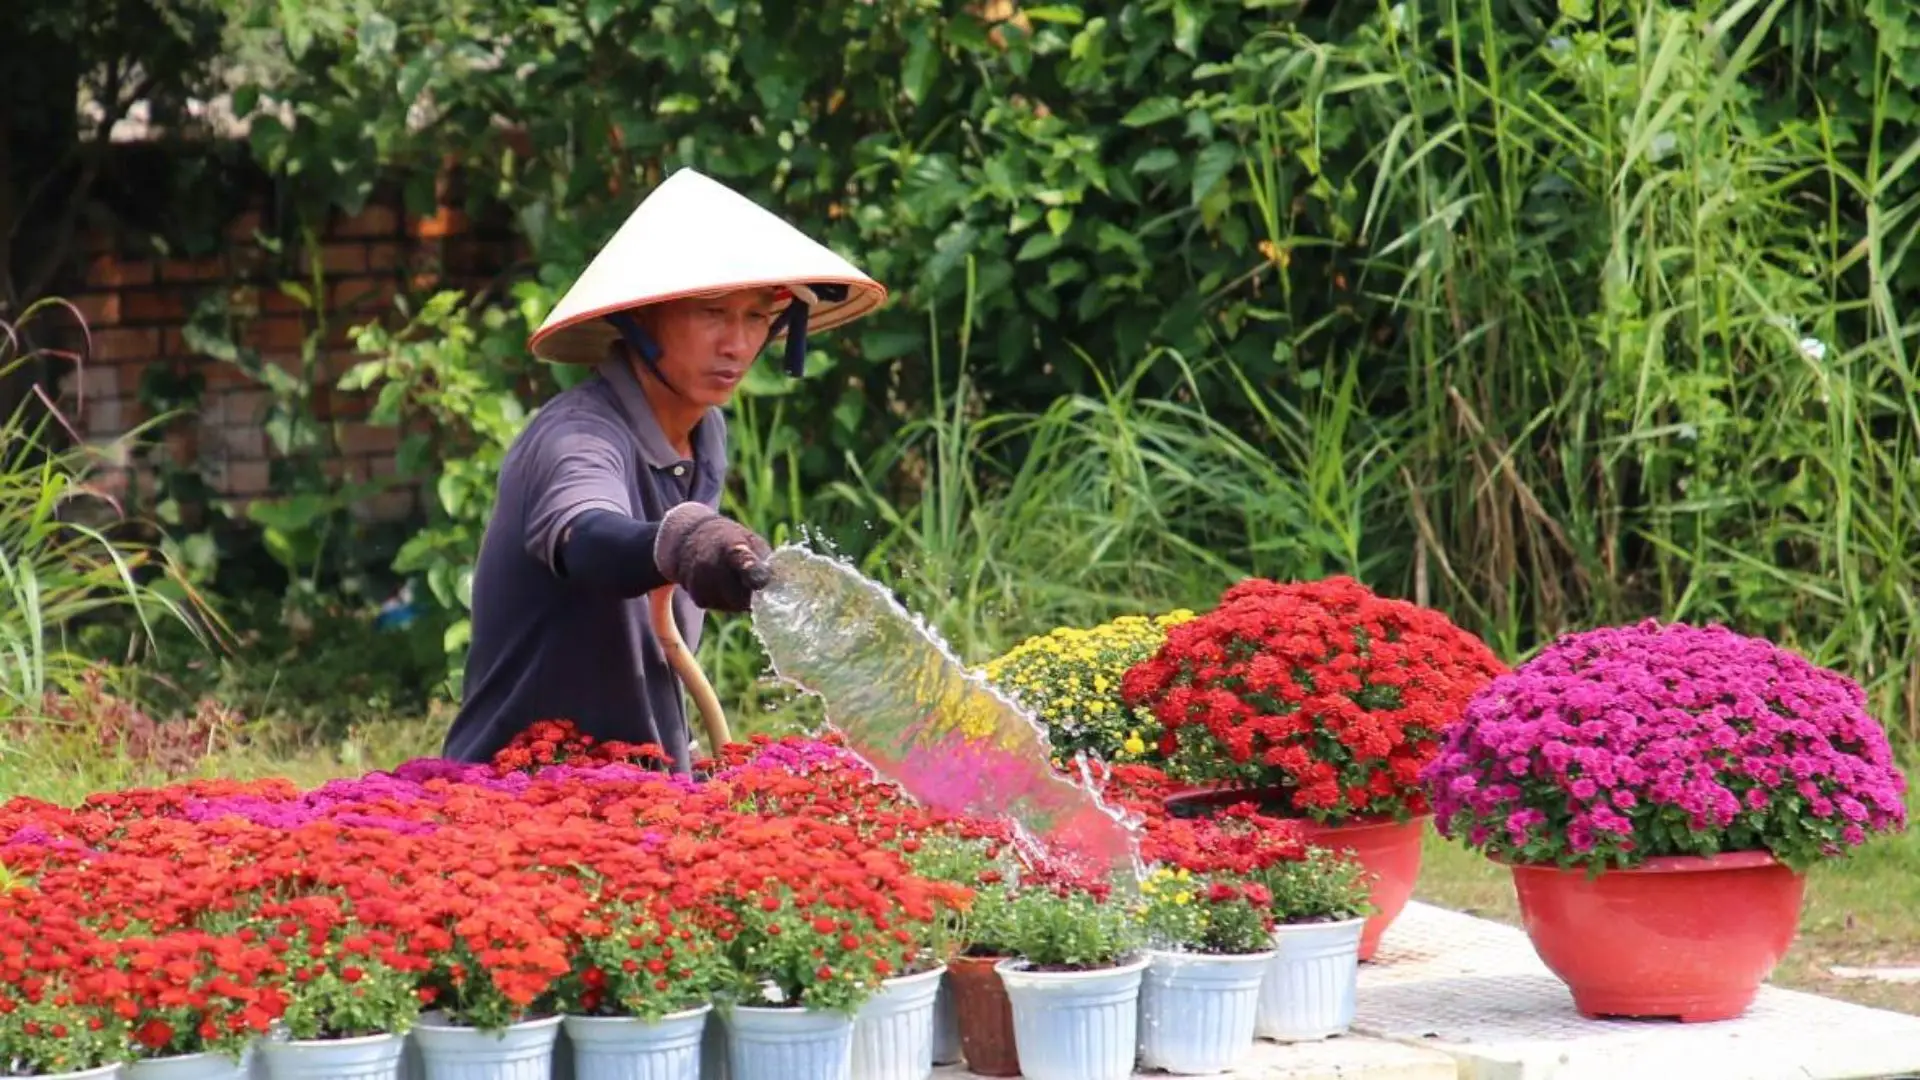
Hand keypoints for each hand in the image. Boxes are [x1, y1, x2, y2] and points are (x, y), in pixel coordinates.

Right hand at [654, 503, 772, 611]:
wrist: (690, 539)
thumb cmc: (732, 541)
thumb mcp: (751, 541)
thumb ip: (766, 563)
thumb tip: (782, 587)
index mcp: (732, 547)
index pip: (742, 562)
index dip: (752, 572)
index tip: (761, 581)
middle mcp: (712, 564)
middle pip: (741, 597)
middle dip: (750, 594)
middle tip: (747, 579)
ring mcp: (701, 582)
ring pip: (732, 606)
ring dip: (737, 598)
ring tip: (729, 577)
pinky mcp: (697, 598)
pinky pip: (720, 607)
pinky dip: (724, 601)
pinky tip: (719, 583)